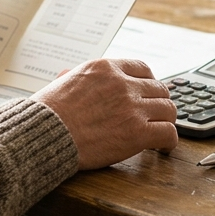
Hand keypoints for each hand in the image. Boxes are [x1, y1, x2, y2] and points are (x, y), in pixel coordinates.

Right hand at [32, 58, 177, 169]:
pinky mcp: (137, 132)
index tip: (147, 96)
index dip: (149, 84)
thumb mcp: (60, 83)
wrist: (45, 134)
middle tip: (155, 116)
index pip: (143, 69)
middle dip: (159, 103)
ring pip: (169, 109)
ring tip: (162, 132)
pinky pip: (168, 133)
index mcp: (105, 68)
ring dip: (166, 121)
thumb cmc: (47, 113)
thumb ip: (72, 76)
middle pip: (160, 89)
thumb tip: (65, 74)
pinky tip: (164, 148)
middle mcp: (122, 83)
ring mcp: (132, 107)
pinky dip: (169, 141)